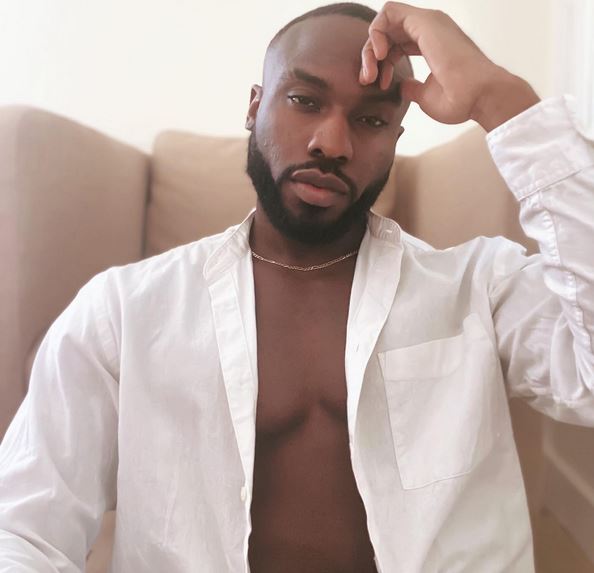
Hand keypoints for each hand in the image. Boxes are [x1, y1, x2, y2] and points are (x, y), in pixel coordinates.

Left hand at [359, 2, 539, 130]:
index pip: (396, 43)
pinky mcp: (424, 21)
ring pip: (385, 21)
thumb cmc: (459, 100)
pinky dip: (376, 32)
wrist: (477, 97)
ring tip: (372, 71)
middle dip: (370, 55)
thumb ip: (412, 88)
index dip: (382, 64)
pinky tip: (379, 55)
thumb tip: (402, 87)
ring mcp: (427, 22)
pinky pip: (388, 12)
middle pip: (387, 32)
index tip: (381, 84)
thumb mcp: (426, 96)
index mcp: (431, 43)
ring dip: (370, 46)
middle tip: (367, 79)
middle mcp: (430, 29)